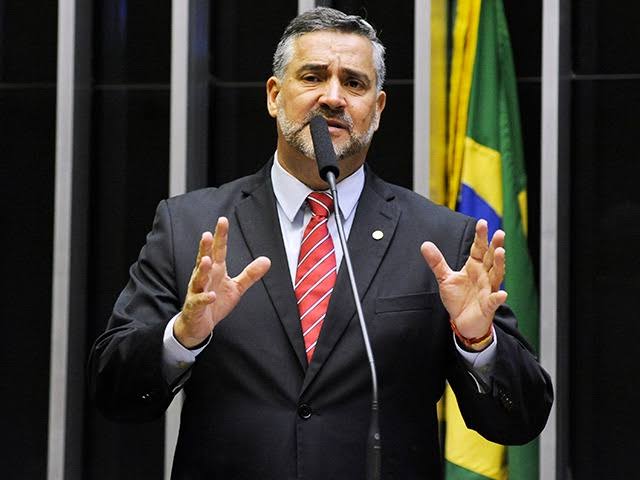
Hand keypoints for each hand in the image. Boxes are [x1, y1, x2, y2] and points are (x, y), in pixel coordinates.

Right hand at [174, 217, 270, 347]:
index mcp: (215, 270)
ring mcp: (197, 291)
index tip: (223, 221)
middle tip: (207, 234)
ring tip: (207, 260)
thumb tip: (267, 260)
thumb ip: (250, 274)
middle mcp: (204, 278)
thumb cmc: (215, 302)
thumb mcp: (236, 287)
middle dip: (205, 247)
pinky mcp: (195, 307)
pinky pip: (199, 301)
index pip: (218, 250)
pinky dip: (205, 298)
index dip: (221, 236)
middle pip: (204, 259)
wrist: (198, 325)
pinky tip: (211, 295)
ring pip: (198, 278)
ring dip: (202, 270)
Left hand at [420, 219, 506, 340]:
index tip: (482, 223)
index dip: (480, 237)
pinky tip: (502, 293)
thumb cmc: (458, 299)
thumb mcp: (445, 278)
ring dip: (499, 264)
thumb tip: (425, 244)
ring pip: (496, 275)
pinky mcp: (488, 306)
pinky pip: (494, 301)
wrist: (463, 322)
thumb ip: (437, 262)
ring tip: (501, 252)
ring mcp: (488, 290)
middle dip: (495, 245)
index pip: (479, 249)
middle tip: (499, 232)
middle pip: (491, 258)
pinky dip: (498, 297)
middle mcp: (484, 276)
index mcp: (474, 267)